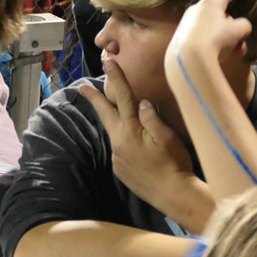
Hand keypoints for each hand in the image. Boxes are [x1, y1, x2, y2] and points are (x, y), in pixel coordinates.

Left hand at [79, 60, 208, 229]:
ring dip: (116, 124)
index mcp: (130, 129)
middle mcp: (118, 141)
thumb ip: (152, 117)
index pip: (122, 97)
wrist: (173, 194)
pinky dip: (126, 144)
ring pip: (115, 133)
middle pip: (105, 114)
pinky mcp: (119, 168)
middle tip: (81, 86)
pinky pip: (120, 150)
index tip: (107, 62)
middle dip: (94, 99)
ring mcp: (116, 156)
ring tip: (124, 121)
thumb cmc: (174, 163)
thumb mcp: (168, 137)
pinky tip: (140, 152)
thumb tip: (142, 102)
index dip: (116, 78)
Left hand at [169, 0, 253, 66]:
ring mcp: (188, 25)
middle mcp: (196, 10)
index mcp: (209, 3)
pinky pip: (205, 38)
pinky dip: (216, 45)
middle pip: (222, 14)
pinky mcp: (183, 39)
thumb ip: (243, 25)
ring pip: (215, 29)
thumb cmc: (215, 39)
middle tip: (242, 37)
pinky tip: (223, 56)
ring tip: (237, 50)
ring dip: (229, 39)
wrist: (188, 59)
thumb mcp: (238, 29)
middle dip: (235, 27)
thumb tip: (238, 28)